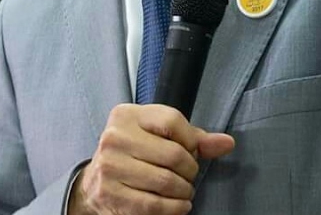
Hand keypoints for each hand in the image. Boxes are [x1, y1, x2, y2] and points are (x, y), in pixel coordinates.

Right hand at [67, 103, 234, 214]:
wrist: (94, 182)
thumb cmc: (132, 154)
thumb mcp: (156, 136)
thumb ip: (192, 137)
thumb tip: (226, 143)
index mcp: (126, 116)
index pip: (173, 121)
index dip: (191, 139)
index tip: (191, 151)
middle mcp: (115, 138)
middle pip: (173, 154)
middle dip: (190, 170)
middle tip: (189, 176)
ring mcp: (110, 167)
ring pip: (166, 182)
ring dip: (184, 191)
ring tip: (184, 191)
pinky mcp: (111, 194)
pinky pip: (154, 205)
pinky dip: (174, 208)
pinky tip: (178, 205)